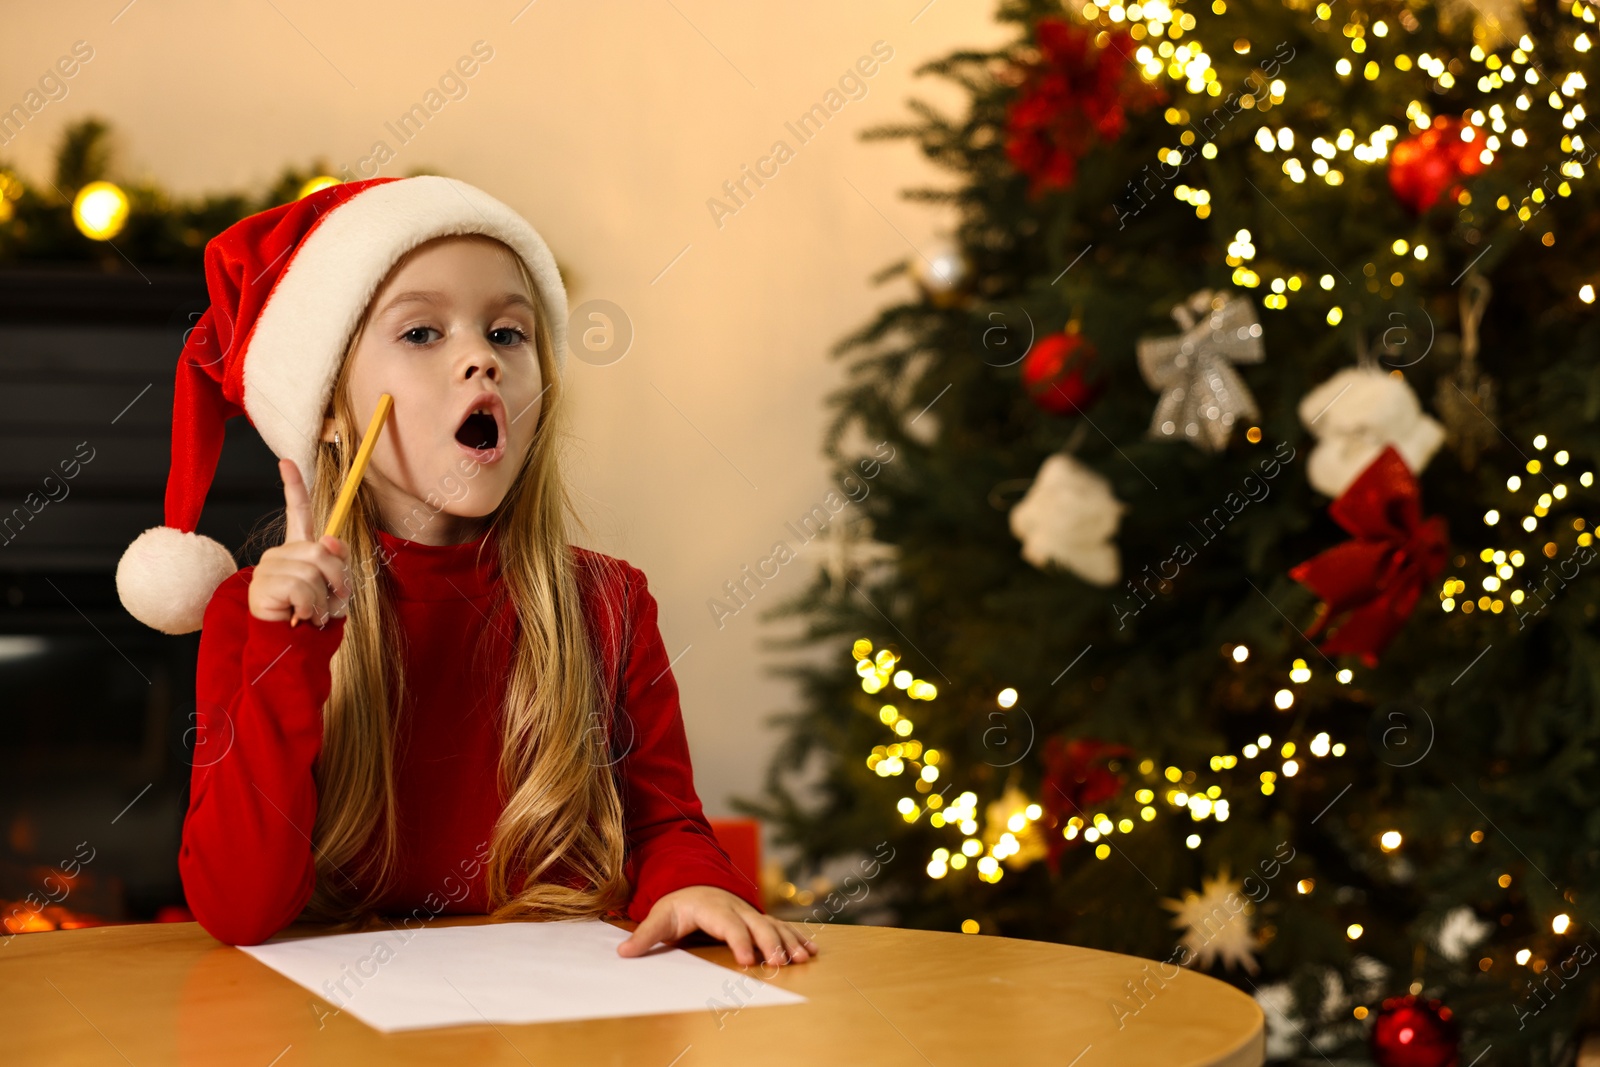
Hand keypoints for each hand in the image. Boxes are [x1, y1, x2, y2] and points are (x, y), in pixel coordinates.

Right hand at [247, 458, 351, 627]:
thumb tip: (328, 539)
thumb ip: (336, 559)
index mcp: (298, 549)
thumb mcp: (335, 584)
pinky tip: (300, 616)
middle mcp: (280, 553)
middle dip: (338, 578)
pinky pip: (301, 588)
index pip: (298, 511)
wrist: (291, 644)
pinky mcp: (263, 585)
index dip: (294, 486)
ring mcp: (268, 568)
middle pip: (321, 550)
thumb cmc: (314, 613)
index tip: (286, 461)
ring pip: (313, 572)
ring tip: (313, 612)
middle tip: (333, 600)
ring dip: (323, 599)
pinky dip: (310, 607)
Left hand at [616, 886, 818, 967]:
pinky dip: (798, 937)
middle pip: (759, 925)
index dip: (740, 942)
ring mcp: (751, 913)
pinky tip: (812, 951)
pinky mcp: (760, 919)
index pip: (730, 925)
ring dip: (790, 942)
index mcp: (713, 909)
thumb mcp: (660, 917)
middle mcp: (737, 909)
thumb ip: (645, 936)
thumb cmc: (678, 904)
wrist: (694, 883)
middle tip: (781, 964)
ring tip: (803, 959)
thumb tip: (624, 954)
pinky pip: (782, 927)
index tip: (748, 961)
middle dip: (772, 944)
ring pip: (775, 926)